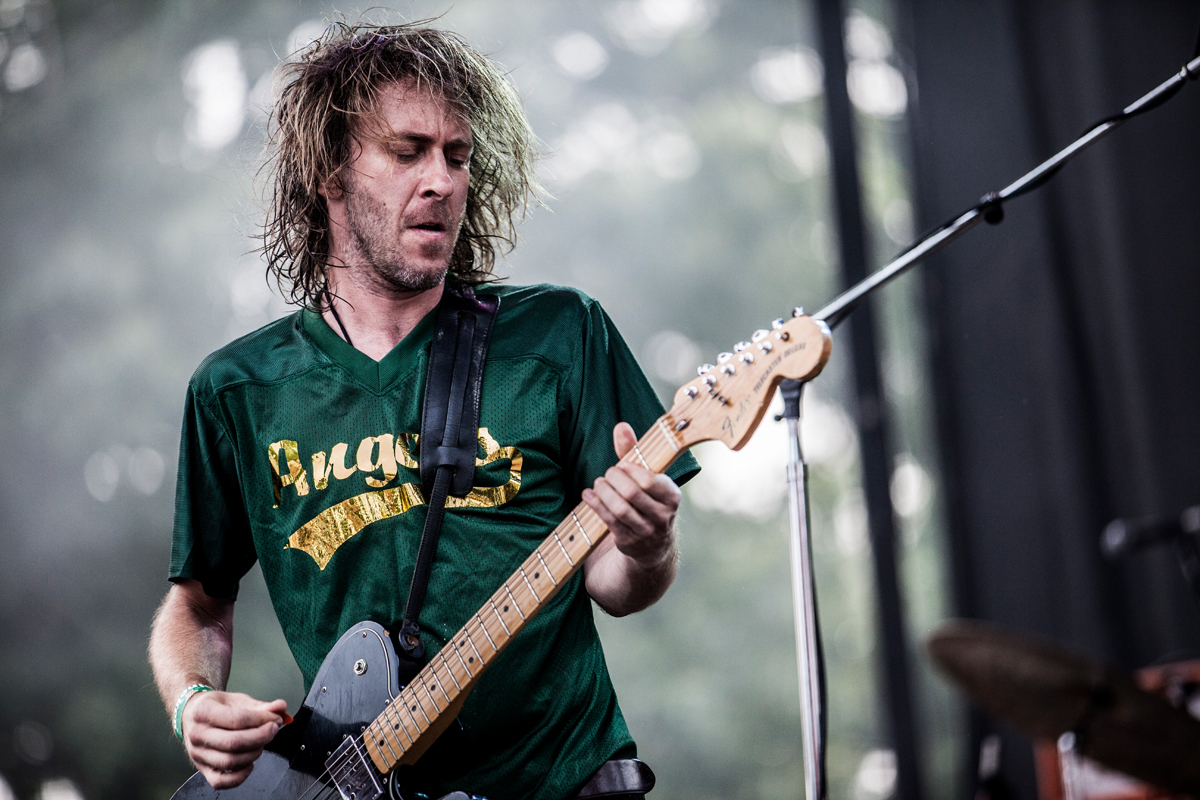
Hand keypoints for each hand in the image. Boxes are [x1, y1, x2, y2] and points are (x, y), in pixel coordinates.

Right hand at [182, 691, 286, 788]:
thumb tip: (281, 708)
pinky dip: (239, 777)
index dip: (262, 720)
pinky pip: (220, 782)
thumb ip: (260, 706)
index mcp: (204, 712)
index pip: (237, 719)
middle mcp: (198, 734)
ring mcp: (198, 754)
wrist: (192, 714)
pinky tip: (250, 764)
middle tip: (274, 730)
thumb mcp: (237, 700)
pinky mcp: (202, 769)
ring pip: (229, 762)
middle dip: (261, 737)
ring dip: (253, 753)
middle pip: (233, 742)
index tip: (276, 718)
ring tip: (261, 743)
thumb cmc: (217, 706)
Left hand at [583, 422, 680, 569]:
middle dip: (614, 480)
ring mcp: (646, 530)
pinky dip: (596, 505)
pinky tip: (589, 495)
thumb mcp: (646, 477)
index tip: (621, 466)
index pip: (650, 480)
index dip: (631, 470)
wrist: (654, 545)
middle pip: (632, 493)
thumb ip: (634, 451)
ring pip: (620, 508)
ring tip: (598, 483)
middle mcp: (663, 515)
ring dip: (603, 492)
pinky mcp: (629, 541)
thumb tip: (621, 426)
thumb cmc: (647, 500)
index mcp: (672, 496)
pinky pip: (609, 520)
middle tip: (607, 474)